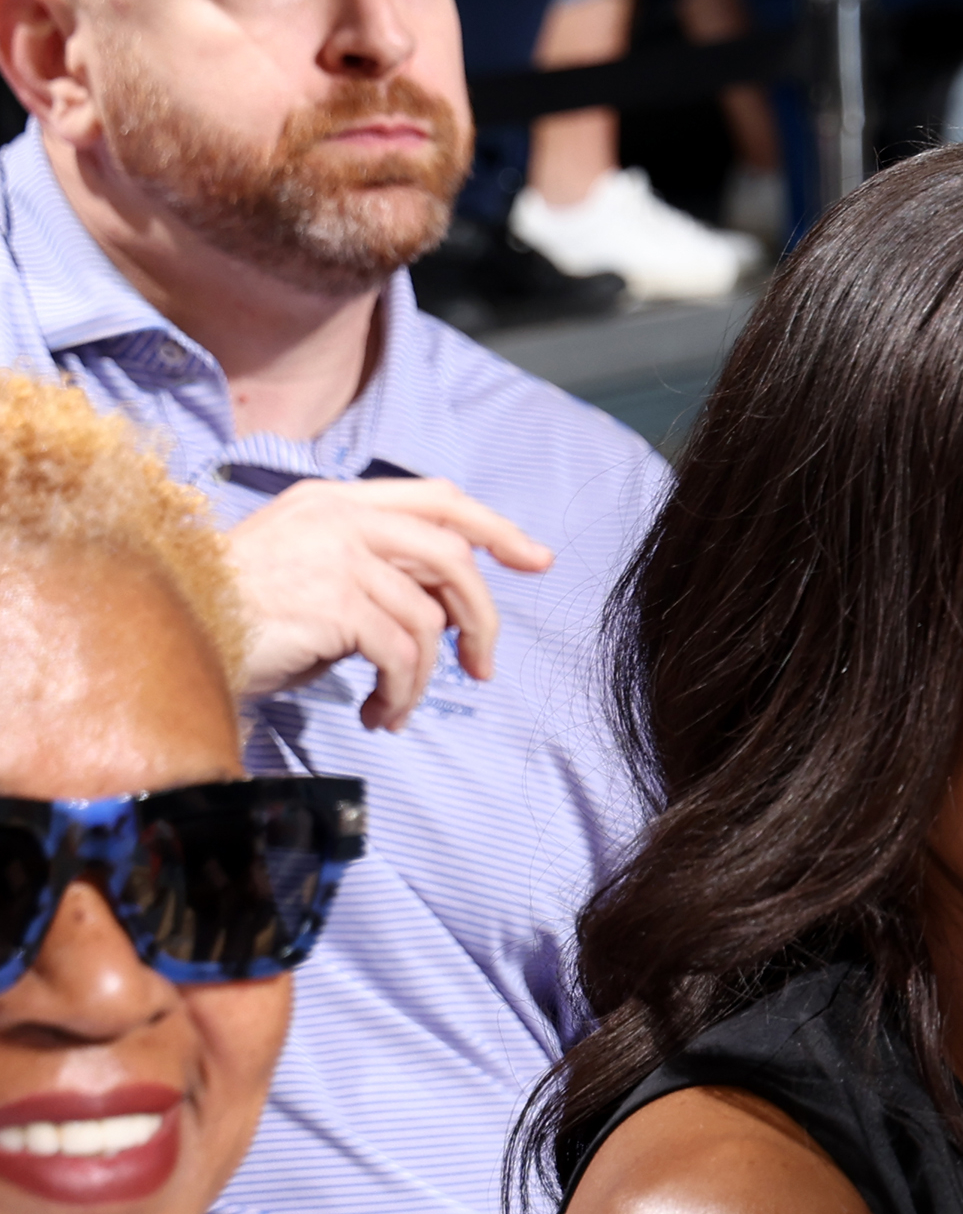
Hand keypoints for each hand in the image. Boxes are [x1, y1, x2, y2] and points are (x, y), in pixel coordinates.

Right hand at [223, 477, 552, 731]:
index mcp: (336, 500)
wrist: (176, 632)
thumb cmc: (245, 613)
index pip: (437, 499)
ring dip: (426, 677)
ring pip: (429, 618)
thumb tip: (451, 607)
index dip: (494, 529)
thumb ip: (378, 570)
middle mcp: (338, 517)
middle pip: (452, 556)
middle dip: (482, 618)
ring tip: (397, 705)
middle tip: (482, 668)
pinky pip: (402, 656)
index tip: (535, 559)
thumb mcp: (316, 573)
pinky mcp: (333, 602)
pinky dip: (403, 694)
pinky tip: (382, 714)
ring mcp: (335, 555)